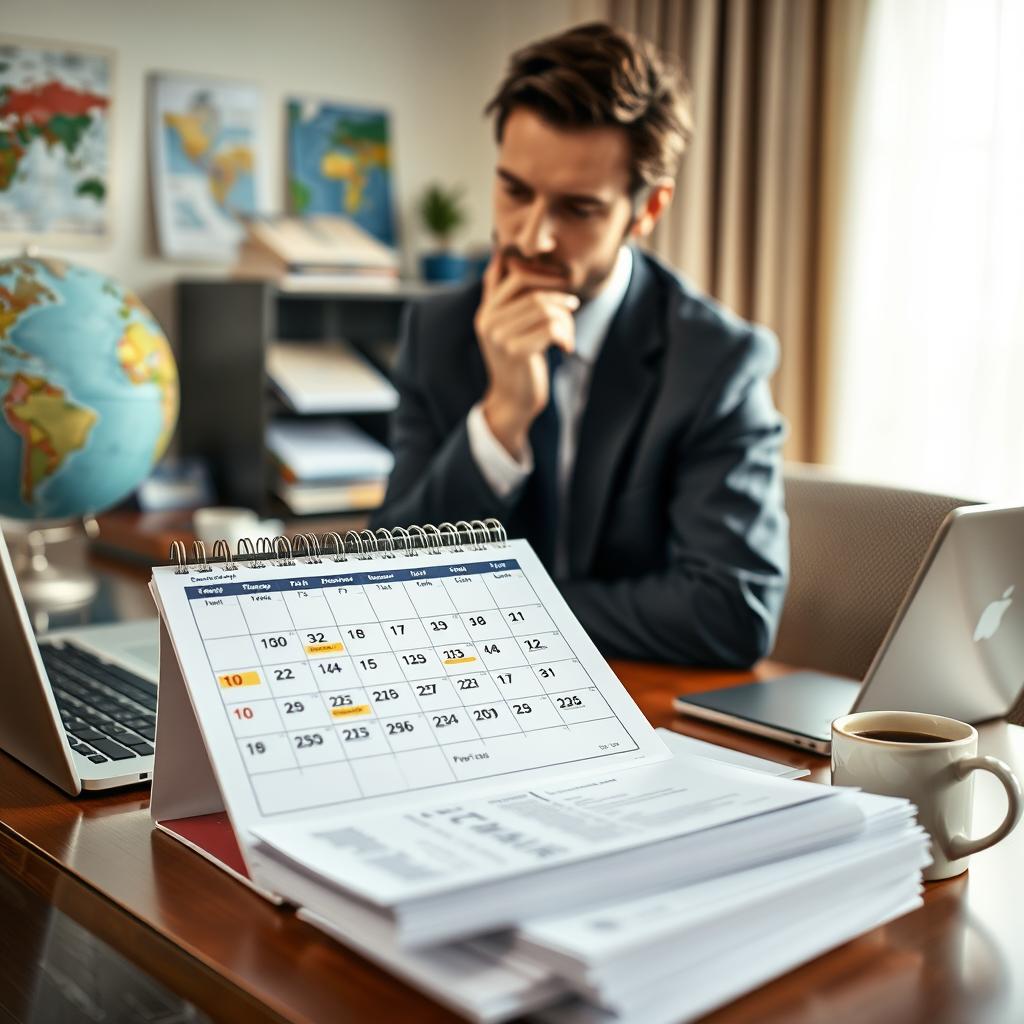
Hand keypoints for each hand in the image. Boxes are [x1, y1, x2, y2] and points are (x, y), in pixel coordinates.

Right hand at [474, 251, 578, 458]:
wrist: (514, 400)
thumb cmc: (518, 361)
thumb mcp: (504, 325)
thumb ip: (498, 294)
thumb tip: (498, 256)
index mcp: (485, 311)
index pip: (514, 274)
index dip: (541, 271)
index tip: (561, 278)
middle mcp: (487, 321)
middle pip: (532, 289)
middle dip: (558, 295)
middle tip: (573, 306)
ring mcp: (499, 336)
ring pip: (544, 308)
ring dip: (565, 319)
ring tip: (568, 334)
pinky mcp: (516, 351)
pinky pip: (551, 328)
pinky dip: (566, 336)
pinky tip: (566, 348)